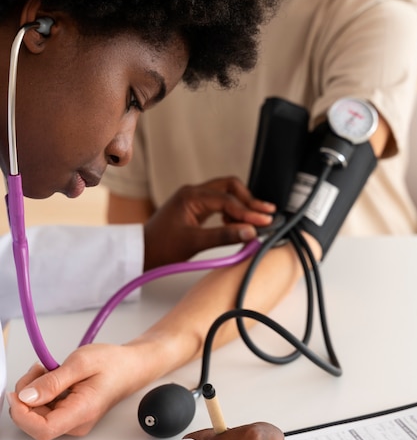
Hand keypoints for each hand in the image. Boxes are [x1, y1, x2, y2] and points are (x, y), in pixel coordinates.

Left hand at [6, 342, 145, 439]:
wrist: (131, 367)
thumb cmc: (113, 364)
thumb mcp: (80, 363)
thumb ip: (53, 381)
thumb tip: (27, 396)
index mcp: (81, 412)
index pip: (42, 430)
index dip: (22, 414)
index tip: (17, 394)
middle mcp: (76, 423)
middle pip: (35, 422)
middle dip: (28, 395)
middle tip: (39, 370)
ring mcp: (73, 421)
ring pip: (37, 415)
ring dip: (34, 391)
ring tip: (48, 369)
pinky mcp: (69, 415)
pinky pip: (45, 410)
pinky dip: (41, 392)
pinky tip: (52, 376)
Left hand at [144, 176, 274, 268]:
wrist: (142, 252)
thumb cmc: (161, 247)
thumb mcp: (195, 243)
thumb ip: (224, 236)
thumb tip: (250, 232)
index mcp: (191, 196)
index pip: (227, 200)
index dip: (248, 212)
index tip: (264, 222)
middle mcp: (193, 192)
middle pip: (230, 187)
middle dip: (249, 200)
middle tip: (266, 214)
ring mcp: (193, 199)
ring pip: (225, 194)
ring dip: (241, 205)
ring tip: (255, 220)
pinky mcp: (194, 208)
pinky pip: (218, 203)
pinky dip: (231, 211)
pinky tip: (237, 224)